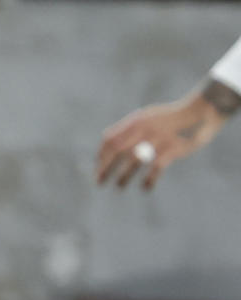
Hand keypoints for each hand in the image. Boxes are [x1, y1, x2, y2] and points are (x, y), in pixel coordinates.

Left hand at [96, 90, 228, 189]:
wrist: (200, 111)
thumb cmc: (171, 117)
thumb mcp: (148, 117)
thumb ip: (130, 128)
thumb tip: (108, 142)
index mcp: (135, 121)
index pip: (110, 139)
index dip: (101, 155)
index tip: (98, 167)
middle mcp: (143, 129)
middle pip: (117, 151)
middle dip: (105, 168)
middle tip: (99, 182)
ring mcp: (158, 139)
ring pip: (134, 161)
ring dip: (123, 176)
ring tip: (118, 186)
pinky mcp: (173, 148)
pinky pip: (156, 168)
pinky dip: (149, 179)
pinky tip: (145, 187)